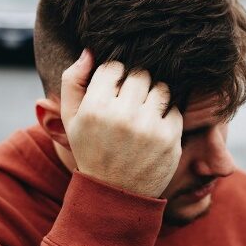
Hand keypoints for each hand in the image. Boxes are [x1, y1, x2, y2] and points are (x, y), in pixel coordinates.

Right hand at [60, 50, 182, 197]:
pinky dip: (165, 114)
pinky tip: (152, 127)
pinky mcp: (171, 138)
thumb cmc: (91, 150)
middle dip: (135, 83)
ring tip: (142, 111)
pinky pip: (174, 108)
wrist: (115, 194)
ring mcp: (149, 127)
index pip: (113, 66)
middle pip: (139, 73)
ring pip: (161, 87)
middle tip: (130, 101)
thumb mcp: (71, 119)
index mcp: (95, 107)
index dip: (113, 76)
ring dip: (153, 94)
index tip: (113, 91)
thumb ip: (72, 81)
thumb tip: (89, 51)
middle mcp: (123, 115)